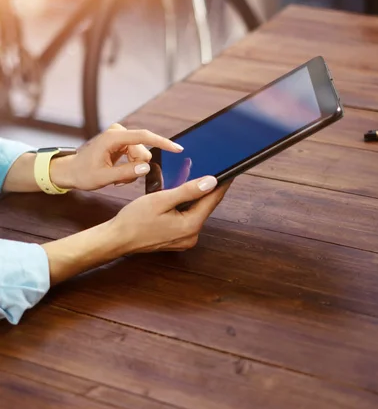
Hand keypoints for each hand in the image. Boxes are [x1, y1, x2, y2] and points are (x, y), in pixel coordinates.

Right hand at [44, 175, 230, 284]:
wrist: (117, 239)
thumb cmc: (134, 219)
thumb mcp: (162, 199)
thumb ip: (188, 190)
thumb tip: (211, 182)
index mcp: (190, 226)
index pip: (212, 200)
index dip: (222, 184)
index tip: (231, 171)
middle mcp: (191, 236)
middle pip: (205, 206)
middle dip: (205, 188)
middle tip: (210, 168)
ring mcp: (184, 240)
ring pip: (195, 212)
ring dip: (193, 197)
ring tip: (191, 178)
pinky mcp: (177, 239)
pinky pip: (187, 218)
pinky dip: (185, 206)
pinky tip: (179, 195)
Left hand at [51, 123, 182, 190]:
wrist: (70, 171)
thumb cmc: (83, 174)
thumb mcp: (104, 177)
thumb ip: (126, 173)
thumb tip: (146, 168)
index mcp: (113, 138)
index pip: (144, 137)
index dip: (162, 143)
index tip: (177, 149)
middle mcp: (117, 132)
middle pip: (143, 150)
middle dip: (137, 167)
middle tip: (121, 180)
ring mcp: (119, 136)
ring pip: (141, 154)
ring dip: (133, 168)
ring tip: (118, 178)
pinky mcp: (121, 141)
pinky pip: (136, 154)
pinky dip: (131, 166)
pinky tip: (119, 172)